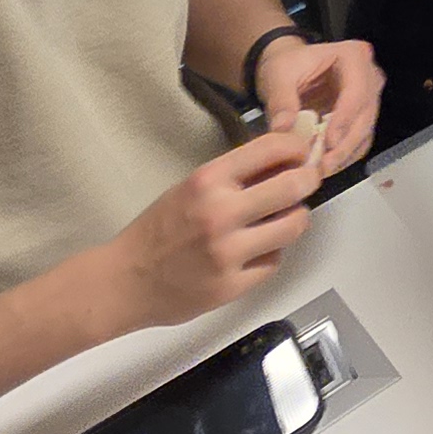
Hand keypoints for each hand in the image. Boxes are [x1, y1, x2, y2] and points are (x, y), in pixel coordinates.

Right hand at [90, 132, 318, 332]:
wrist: (124, 281)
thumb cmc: (156, 232)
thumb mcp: (189, 188)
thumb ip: (233, 176)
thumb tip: (282, 161)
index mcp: (206, 181)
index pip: (270, 149)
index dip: (296, 147)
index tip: (302, 151)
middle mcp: (220, 213)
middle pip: (292, 187)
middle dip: (308, 181)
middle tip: (308, 182)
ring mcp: (228, 252)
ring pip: (293, 226)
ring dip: (295, 219)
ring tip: (283, 219)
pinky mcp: (232, 286)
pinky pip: (274, 261)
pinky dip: (271, 254)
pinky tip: (256, 251)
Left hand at [252, 35, 383, 175]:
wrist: (287, 69)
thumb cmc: (285, 66)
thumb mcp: (278, 77)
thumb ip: (281, 101)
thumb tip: (283, 128)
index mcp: (354, 57)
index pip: (356, 91)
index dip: (345, 119)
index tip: (328, 144)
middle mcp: (369, 77)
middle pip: (366, 115)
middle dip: (346, 144)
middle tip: (324, 166)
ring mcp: (368, 98)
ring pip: (365, 132)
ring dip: (345, 154)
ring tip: (321, 170)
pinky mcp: (361, 118)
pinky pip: (359, 141)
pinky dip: (344, 156)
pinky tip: (325, 166)